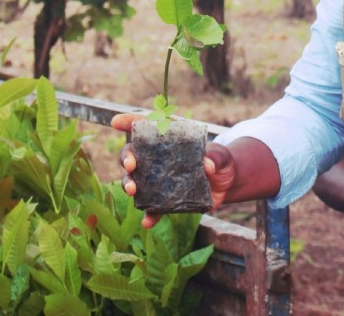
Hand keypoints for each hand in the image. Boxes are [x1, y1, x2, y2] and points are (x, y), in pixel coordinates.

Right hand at [110, 112, 238, 228]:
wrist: (227, 185)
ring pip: (134, 179)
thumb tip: (207, 165)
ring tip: (132, 190)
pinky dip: (149, 215)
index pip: (147, 127)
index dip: (130, 122)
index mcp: (169, 139)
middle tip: (131, 165)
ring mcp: (157, 178)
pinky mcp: (163, 199)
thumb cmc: (221, 162)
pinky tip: (148, 222)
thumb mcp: (223, 156)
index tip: (116, 121)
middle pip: (133, 153)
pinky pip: (151, 208)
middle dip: (127, 157)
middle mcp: (157, 157)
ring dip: (129, 184)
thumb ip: (217, 156)